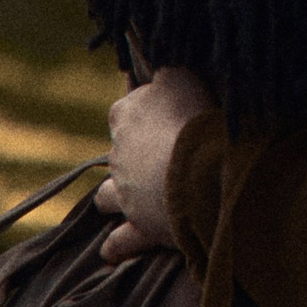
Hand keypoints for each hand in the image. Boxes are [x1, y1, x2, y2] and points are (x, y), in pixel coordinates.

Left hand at [95, 63, 212, 263]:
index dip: (143, 109)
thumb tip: (160, 56)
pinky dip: (117, 246)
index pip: (126, 107)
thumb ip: (171, 68)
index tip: (163, 111)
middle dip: (131, 154)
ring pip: (106, 196)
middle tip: (159, 155)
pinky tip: (113, 250)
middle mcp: (119, 154)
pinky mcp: (139, 229)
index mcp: (127, 114)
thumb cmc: (195, 119)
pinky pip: (119, 241)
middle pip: (117, 151)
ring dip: (115, 197)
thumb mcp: (184, 77)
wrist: (199, 173)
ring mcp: (125, 194)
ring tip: (128, 200)